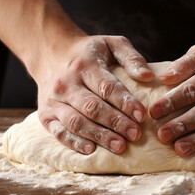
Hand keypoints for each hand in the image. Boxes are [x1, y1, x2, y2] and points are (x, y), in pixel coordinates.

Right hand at [35, 35, 153, 154]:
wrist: (51, 53)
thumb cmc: (89, 53)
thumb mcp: (111, 44)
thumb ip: (131, 57)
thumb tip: (149, 76)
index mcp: (85, 64)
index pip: (107, 86)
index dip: (125, 102)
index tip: (142, 115)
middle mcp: (66, 83)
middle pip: (92, 107)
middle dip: (115, 122)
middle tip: (135, 134)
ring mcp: (54, 100)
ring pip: (76, 122)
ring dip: (99, 136)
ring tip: (120, 146)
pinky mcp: (45, 114)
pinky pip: (59, 132)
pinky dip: (74, 143)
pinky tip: (91, 150)